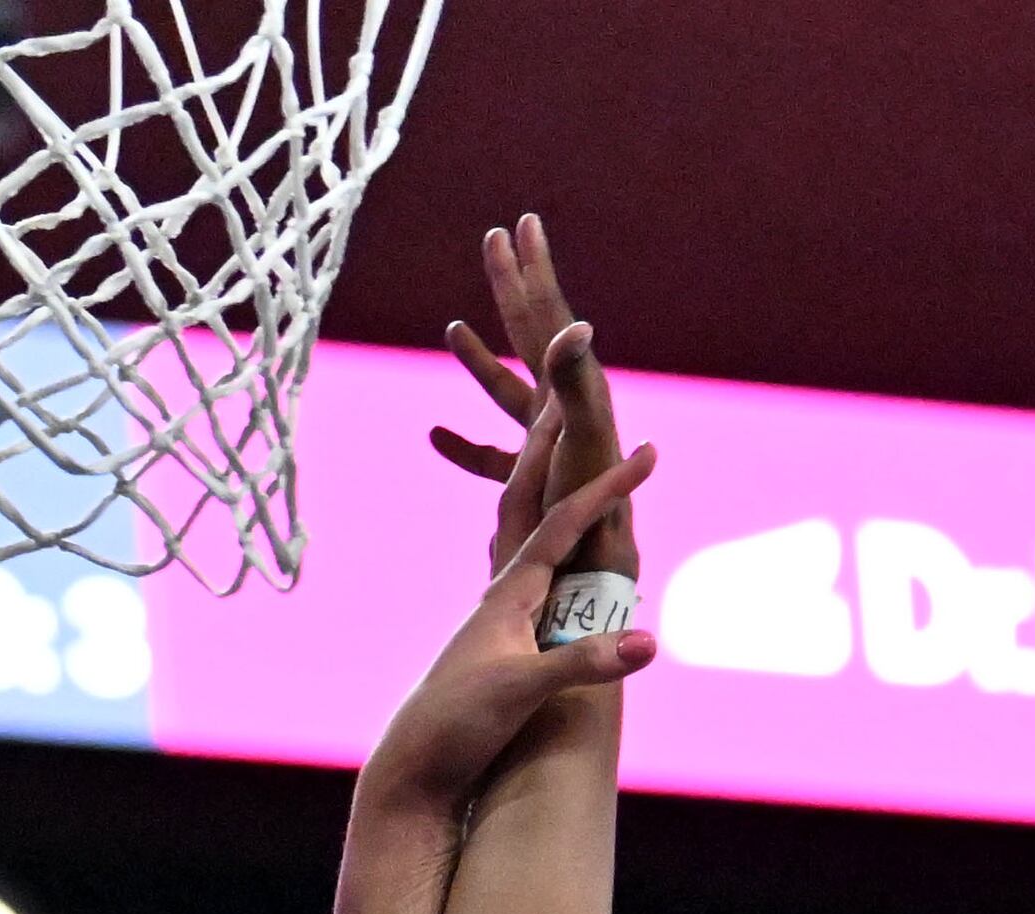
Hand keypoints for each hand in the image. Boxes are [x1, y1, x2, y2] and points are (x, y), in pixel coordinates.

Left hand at [364, 445, 657, 810]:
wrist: (413, 767)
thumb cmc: (459, 724)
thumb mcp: (524, 691)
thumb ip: (584, 663)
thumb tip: (648, 643)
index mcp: (509, 593)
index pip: (565, 522)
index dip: (608, 486)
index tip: (647, 450)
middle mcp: (501, 596)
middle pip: (530, 508)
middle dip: (552, 456)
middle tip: (568, 402)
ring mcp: (498, 620)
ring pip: (529, 541)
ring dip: (551, 497)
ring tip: (566, 462)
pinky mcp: (499, 647)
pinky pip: (533, 580)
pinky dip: (551, 553)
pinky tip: (556, 559)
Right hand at [432, 216, 635, 579]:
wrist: (598, 568)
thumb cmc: (592, 503)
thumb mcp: (580, 433)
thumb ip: (574, 378)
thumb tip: (575, 324)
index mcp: (570, 387)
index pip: (546, 313)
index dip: (532, 268)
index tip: (520, 223)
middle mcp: (560, 406)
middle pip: (530, 331)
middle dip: (510, 285)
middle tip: (496, 237)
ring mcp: (544, 442)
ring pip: (505, 387)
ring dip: (479, 358)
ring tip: (452, 326)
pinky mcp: (530, 480)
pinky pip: (490, 454)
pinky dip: (463, 443)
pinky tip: (435, 436)